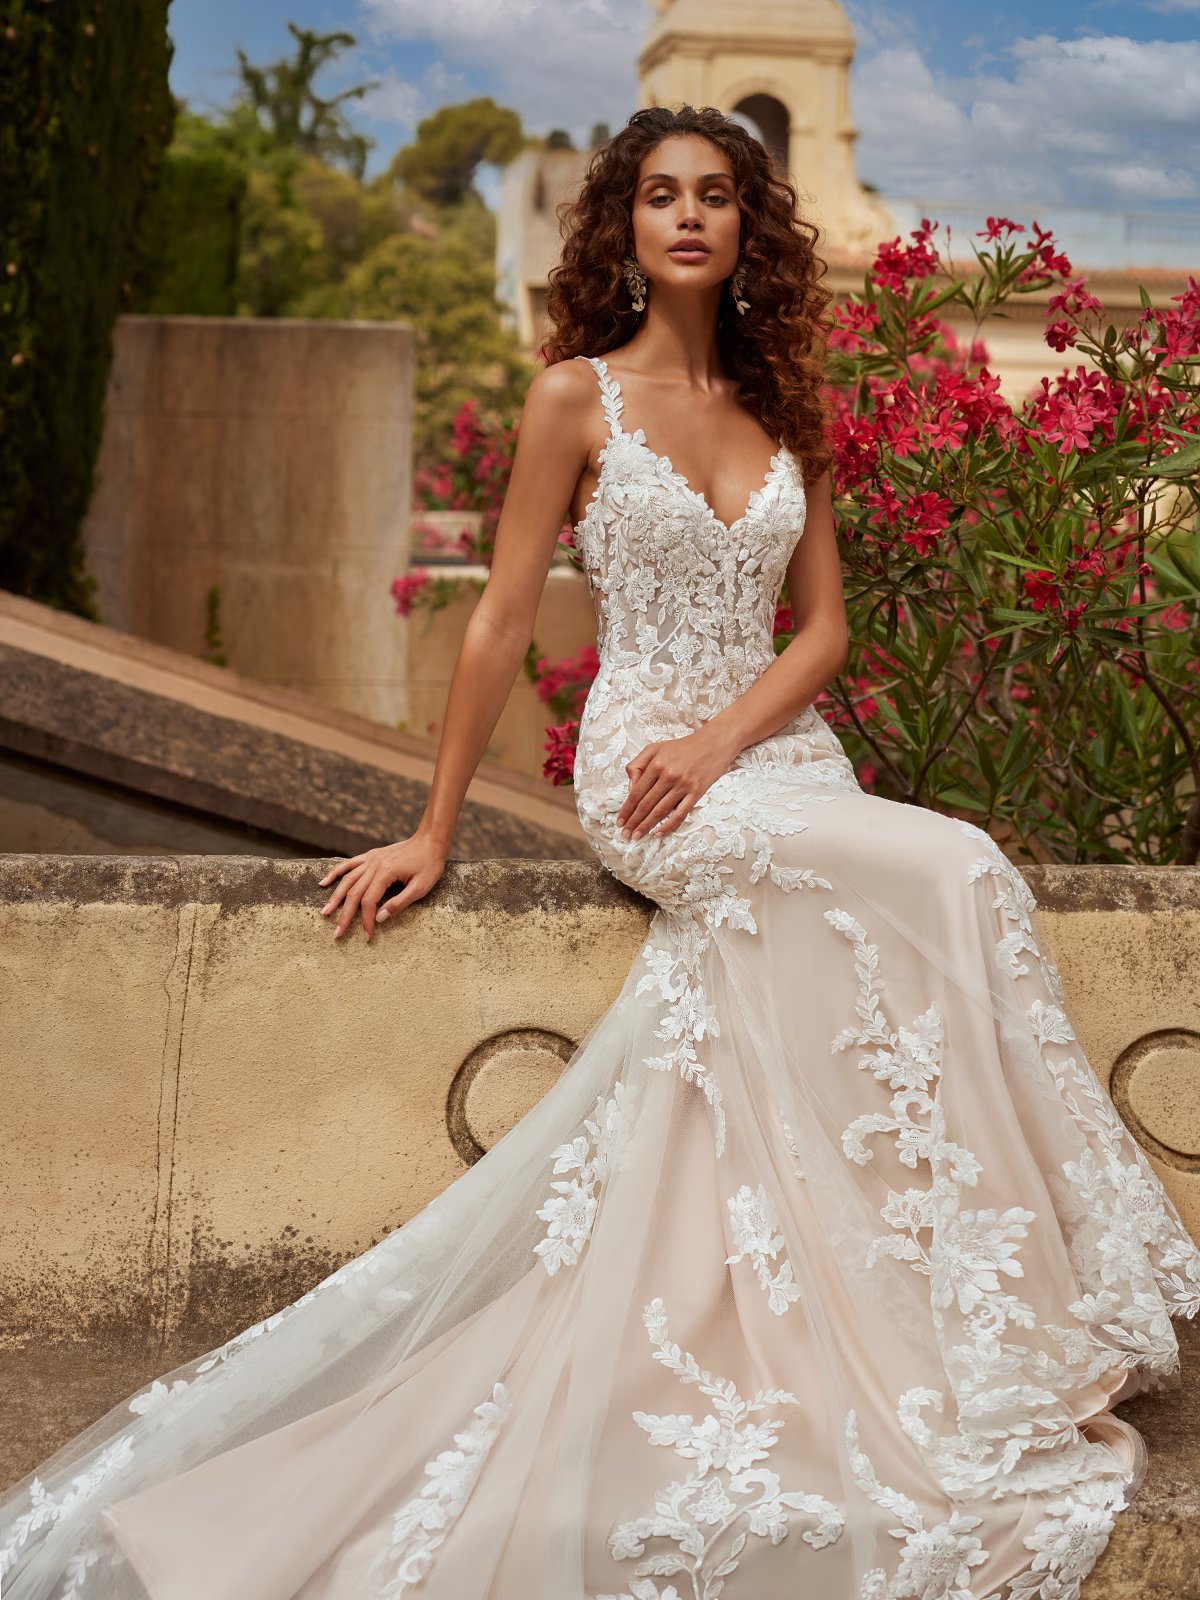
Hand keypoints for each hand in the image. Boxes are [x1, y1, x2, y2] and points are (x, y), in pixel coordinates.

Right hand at [318, 833, 446, 940]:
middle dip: (345, 915)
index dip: (367, 920)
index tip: (368, 935)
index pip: (369, 901)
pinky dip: (335, 873)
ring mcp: (370, 859)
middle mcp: (374, 865)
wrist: (430, 840)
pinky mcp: (371, 856)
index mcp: (386, 873)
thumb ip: (399, 903)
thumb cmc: (429, 864)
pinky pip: (348, 864)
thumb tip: (380, 918)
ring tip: (325, 912)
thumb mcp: (421, 887)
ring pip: (347, 880)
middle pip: (354, 893)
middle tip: (337, 933)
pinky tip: (324, 882)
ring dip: (335, 897)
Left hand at [618, 723, 739, 841]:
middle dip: (633, 821)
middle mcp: (668, 775)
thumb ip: (638, 764)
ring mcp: (683, 785)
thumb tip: (630, 786)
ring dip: (647, 826)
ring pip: (660, 810)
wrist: (714, 742)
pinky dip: (669, 825)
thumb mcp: (656, 748)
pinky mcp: (697, 792)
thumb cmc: (683, 747)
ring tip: (637, 836)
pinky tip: (659, 833)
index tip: (620, 821)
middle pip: (646, 804)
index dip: (627, 809)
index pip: (637, 792)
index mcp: (656, 764)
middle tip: (625, 834)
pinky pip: (681, 813)